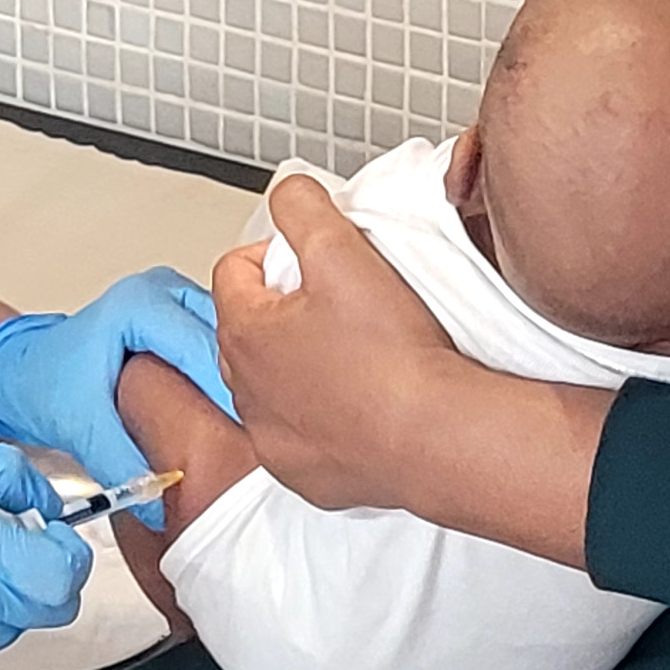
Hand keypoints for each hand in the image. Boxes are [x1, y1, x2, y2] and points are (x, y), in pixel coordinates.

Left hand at [0, 270, 235, 509]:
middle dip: (242, 390)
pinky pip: (223, 348)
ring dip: (240, 385)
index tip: (244, 439)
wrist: (22, 371)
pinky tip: (229, 418)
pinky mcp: (185, 320)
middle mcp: (166, 293)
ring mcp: (179, 302)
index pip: (206, 349)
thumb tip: (162, 499)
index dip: (229, 396)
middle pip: (230, 342)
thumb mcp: (79, 425)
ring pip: (234, 343)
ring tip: (243, 433)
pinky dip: (229, 381)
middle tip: (250, 441)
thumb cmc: (41, 381)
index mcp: (141, 304)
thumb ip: (121, 463)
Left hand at [210, 177, 477, 513]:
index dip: (276, 255)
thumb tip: (287, 194)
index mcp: (245, 332)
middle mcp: (246, 390)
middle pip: (251, 329)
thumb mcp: (342, 251)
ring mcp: (273, 438)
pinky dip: (323, 419)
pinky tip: (363, 405)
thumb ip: (303, 207)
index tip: (317, 261)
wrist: (436, 437)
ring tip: (356, 357)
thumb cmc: (392, 354)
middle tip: (341, 306)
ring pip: (273, 386)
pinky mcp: (305, 475)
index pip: (234, 270)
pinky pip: (302, 436)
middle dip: (285, 312)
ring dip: (301, 367)